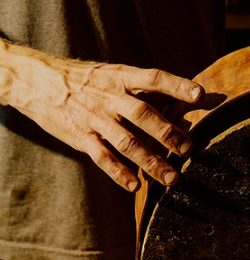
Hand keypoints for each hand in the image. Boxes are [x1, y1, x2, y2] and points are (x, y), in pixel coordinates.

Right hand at [0, 40, 202, 191]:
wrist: (39, 81)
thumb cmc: (88, 81)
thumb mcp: (114, 74)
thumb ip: (146, 88)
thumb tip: (187, 96)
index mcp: (121, 77)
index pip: (153, 78)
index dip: (177, 85)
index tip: (200, 94)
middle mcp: (110, 97)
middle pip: (143, 114)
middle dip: (168, 133)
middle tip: (188, 149)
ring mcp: (95, 118)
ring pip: (127, 142)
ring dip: (151, 161)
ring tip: (171, 178)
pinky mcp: (81, 136)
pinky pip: (102, 157)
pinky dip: (118, 173)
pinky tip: (134, 185)